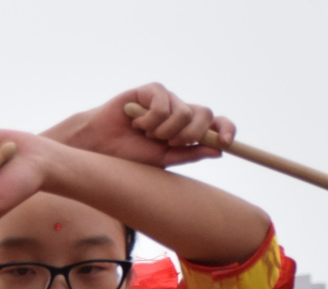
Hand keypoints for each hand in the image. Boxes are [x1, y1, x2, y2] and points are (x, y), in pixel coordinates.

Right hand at [51, 85, 233, 166]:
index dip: (226, 129)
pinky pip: (163, 104)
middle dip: (191, 134)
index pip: (215, 123)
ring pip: (184, 112)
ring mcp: (167, 99)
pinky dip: (150, 119)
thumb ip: (190, 154)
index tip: (227, 142)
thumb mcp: (164, 160)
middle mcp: (180, 111)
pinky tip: (136, 122)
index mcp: (186, 129)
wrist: (100, 147)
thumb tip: (219, 150)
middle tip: (169, 143)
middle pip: (205, 114)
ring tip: (145, 134)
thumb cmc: (129, 155)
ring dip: (164, 130)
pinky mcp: (152, 90)